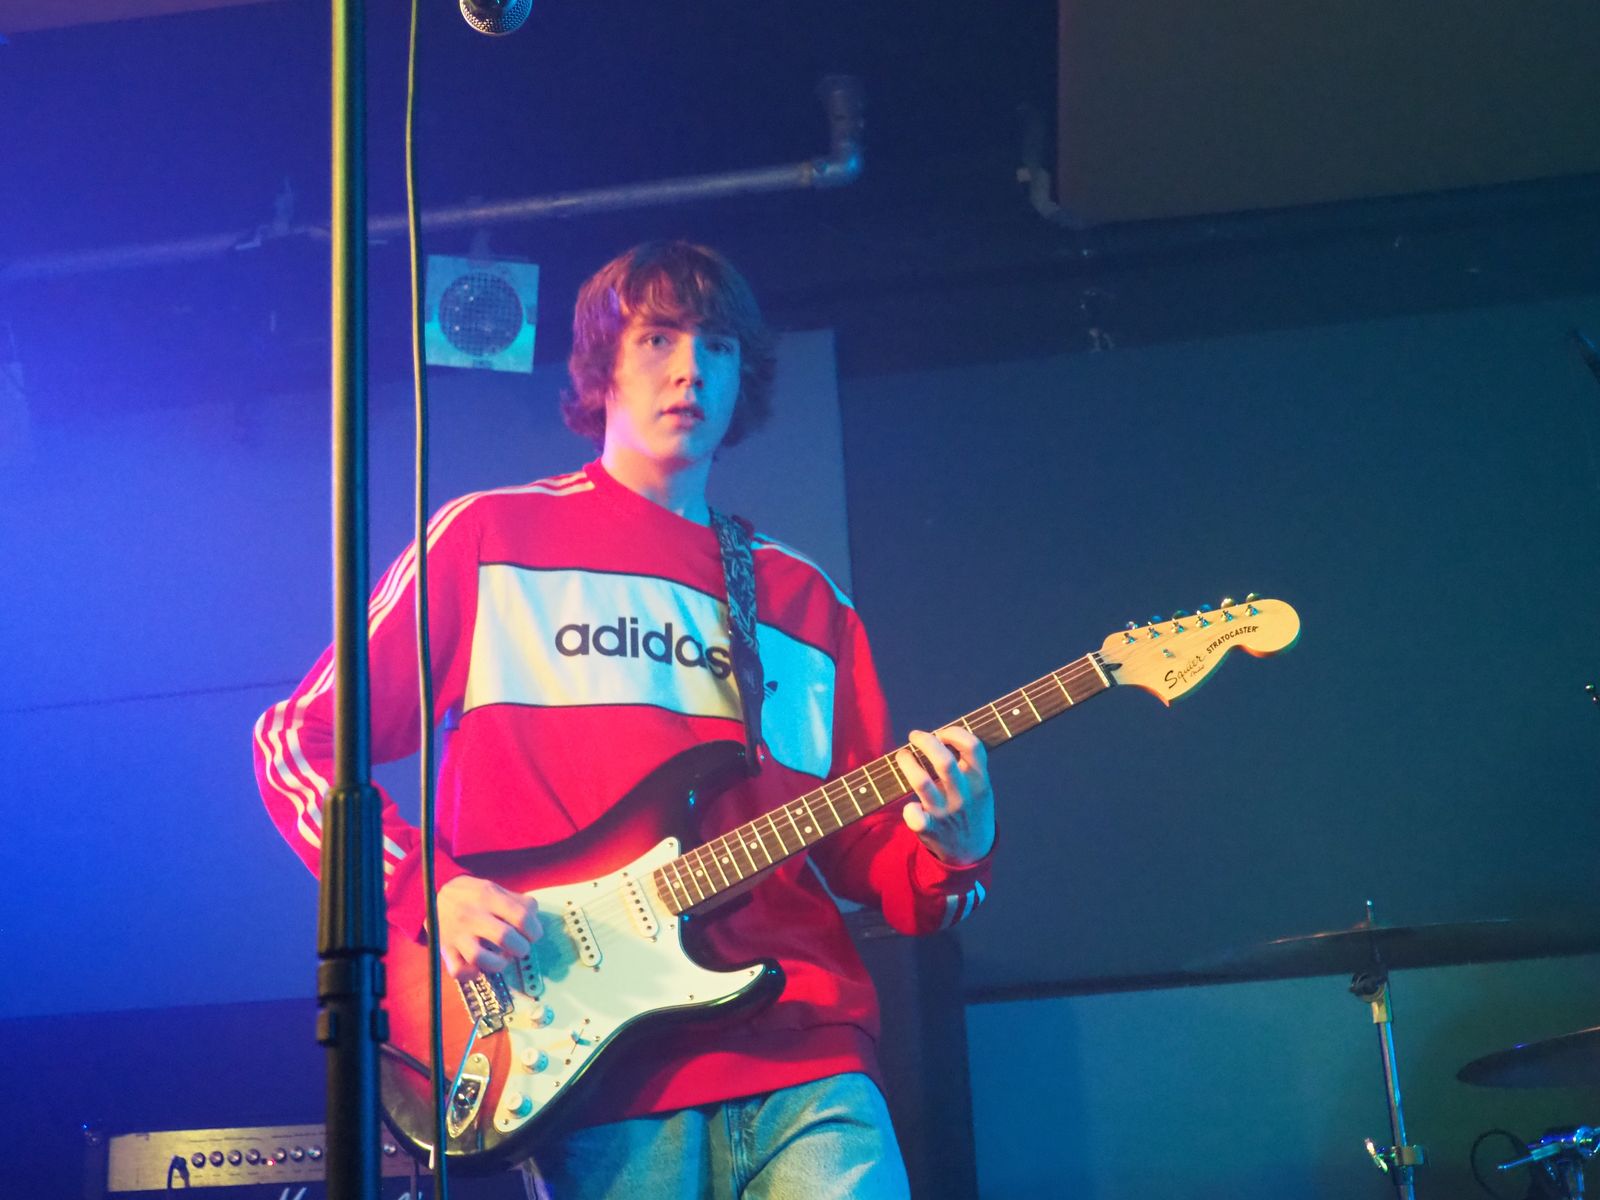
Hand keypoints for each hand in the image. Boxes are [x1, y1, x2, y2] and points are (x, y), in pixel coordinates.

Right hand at [434, 875, 540, 978]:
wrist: (435, 896)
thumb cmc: (473, 895)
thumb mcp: (495, 888)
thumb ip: (518, 901)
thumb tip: (535, 919)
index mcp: (488, 897)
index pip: (522, 917)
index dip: (534, 930)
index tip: (533, 935)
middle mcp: (472, 915)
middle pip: (505, 937)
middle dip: (521, 948)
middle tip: (520, 947)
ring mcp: (457, 934)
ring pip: (480, 957)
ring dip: (499, 963)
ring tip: (503, 959)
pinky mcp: (445, 950)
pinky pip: (458, 971)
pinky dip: (473, 974)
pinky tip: (480, 967)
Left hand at [894, 726, 994, 866]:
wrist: (973, 850)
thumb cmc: (971, 807)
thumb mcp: (980, 785)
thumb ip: (968, 762)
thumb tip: (938, 734)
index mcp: (979, 781)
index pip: (973, 747)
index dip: (954, 733)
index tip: (941, 733)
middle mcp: (963, 795)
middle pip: (943, 761)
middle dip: (925, 741)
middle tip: (914, 736)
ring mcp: (945, 812)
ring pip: (921, 782)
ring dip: (907, 763)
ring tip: (903, 756)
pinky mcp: (930, 829)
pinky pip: (914, 818)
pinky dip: (908, 809)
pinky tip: (909, 804)